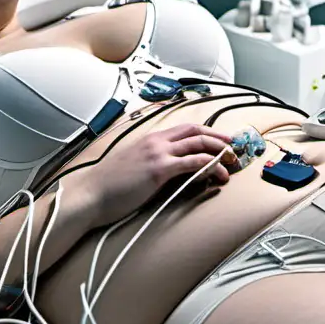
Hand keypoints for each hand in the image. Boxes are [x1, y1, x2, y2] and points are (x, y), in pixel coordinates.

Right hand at [80, 123, 236, 225]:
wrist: (90, 195)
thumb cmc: (108, 186)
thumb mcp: (132, 167)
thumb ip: (151, 163)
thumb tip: (172, 170)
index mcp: (149, 139)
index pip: (185, 128)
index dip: (207, 132)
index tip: (221, 140)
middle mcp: (155, 141)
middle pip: (196, 131)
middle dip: (219, 138)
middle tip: (234, 148)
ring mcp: (157, 153)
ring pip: (198, 144)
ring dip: (219, 152)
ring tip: (232, 163)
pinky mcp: (159, 169)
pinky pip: (192, 162)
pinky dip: (209, 165)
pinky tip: (217, 173)